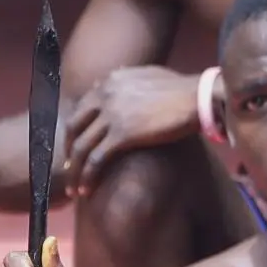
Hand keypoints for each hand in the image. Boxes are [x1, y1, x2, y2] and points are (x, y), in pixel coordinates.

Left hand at [65, 66, 199, 194]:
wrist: (198, 97)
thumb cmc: (180, 89)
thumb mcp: (146, 76)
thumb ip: (123, 80)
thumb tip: (106, 81)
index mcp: (108, 83)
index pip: (80, 110)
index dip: (74, 132)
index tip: (74, 148)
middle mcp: (104, 96)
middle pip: (73, 129)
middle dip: (68, 152)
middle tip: (70, 170)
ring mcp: (111, 115)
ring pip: (81, 147)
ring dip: (74, 171)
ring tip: (74, 188)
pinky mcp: (123, 133)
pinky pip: (96, 159)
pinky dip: (88, 176)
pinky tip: (87, 190)